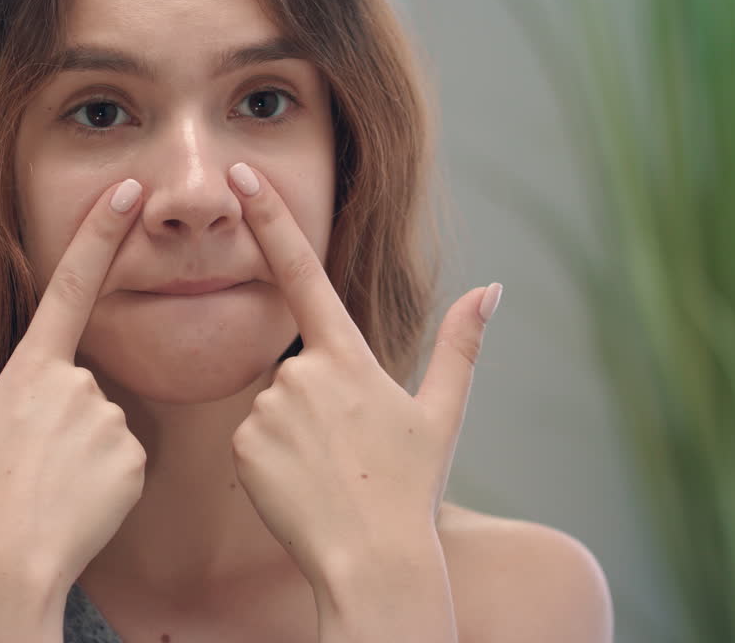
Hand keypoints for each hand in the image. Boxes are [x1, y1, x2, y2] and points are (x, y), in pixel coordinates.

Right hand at [0, 178, 148, 586]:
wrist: (7, 568)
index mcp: (29, 370)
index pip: (70, 285)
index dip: (102, 232)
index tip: (129, 190)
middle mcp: (77, 385)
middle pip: (79, 382)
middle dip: (60, 414)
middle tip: (30, 462)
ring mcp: (111, 421)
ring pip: (103, 420)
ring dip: (83, 445)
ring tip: (51, 486)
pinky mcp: (137, 459)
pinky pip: (125, 455)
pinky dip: (106, 474)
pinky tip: (78, 500)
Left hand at [225, 162, 501, 586]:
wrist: (371, 559)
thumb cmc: (409, 486)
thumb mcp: (442, 413)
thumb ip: (462, 345)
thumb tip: (495, 289)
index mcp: (348, 357)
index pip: (302, 272)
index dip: (270, 219)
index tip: (239, 174)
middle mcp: (301, 373)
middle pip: (295, 366)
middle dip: (316, 400)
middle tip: (346, 449)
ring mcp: (268, 409)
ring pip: (271, 405)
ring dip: (293, 431)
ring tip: (325, 470)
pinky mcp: (242, 444)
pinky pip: (250, 439)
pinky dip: (269, 458)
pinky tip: (298, 484)